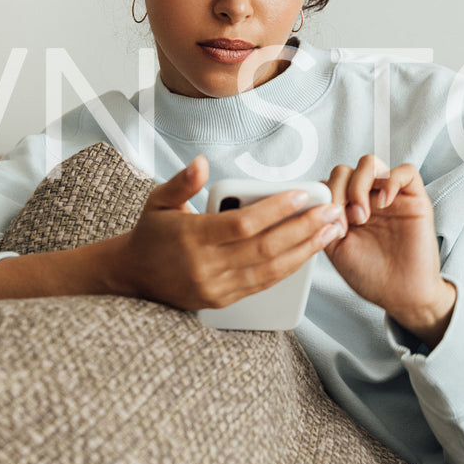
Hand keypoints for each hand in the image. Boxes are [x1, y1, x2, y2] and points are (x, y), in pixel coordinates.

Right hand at [113, 155, 346, 313]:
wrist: (132, 278)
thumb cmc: (151, 233)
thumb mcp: (157, 201)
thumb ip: (182, 182)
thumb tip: (202, 162)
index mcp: (191, 237)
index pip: (242, 224)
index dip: (275, 210)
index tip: (302, 195)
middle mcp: (205, 266)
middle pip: (264, 248)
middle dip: (303, 229)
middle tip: (331, 212)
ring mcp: (215, 287)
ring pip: (269, 271)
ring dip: (304, 251)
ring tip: (330, 231)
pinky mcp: (222, 301)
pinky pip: (262, 285)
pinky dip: (288, 267)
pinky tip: (308, 252)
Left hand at [321, 155, 455, 340]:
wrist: (402, 295)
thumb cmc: (372, 275)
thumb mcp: (336, 249)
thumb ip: (324, 222)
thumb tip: (315, 201)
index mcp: (346, 209)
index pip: (329, 183)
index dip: (324, 196)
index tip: (326, 222)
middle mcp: (367, 199)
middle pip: (345, 170)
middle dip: (338, 191)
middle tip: (346, 221)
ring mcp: (389, 197)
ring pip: (370, 164)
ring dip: (359, 185)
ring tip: (362, 215)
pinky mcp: (414, 199)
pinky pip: (405, 171)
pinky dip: (391, 181)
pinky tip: (384, 203)